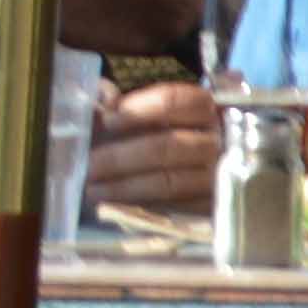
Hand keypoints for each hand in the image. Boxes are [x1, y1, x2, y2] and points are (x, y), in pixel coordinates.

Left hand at [82, 76, 225, 217]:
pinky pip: (174, 210)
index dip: (138, 110)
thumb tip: (103, 97)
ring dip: (125, 187)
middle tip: (89, 166)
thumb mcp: (142, 114)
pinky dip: (142, 208)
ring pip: (169, 181)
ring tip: (93, 191)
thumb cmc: (156, 138)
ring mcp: (218, 174)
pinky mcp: (211, 206)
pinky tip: (117, 207)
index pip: (174, 101)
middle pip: (168, 145)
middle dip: (121, 157)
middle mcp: (217, 138)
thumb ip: (119, 102)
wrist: (193, 180)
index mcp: (205, 107)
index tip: (106, 120)